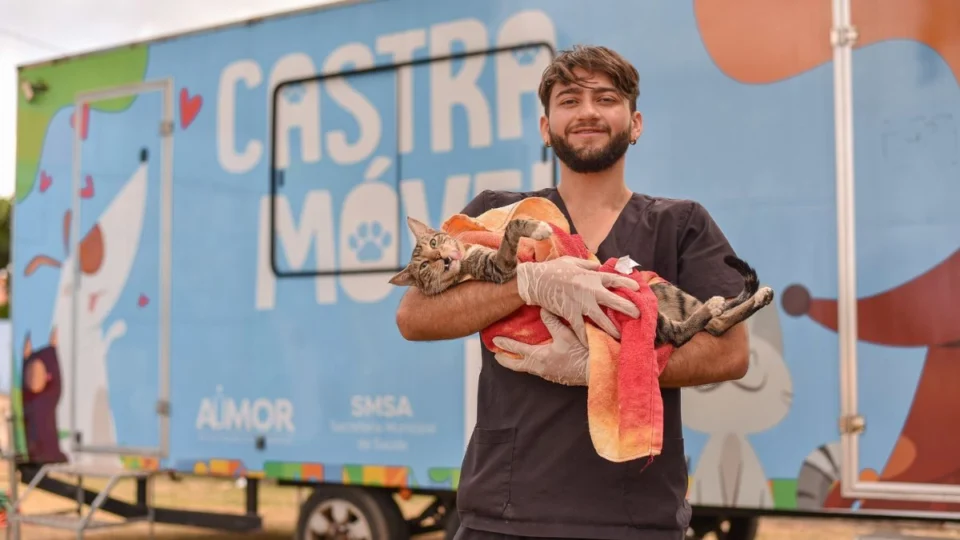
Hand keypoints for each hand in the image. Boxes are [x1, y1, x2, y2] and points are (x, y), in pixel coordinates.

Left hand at [493, 309, 588, 385]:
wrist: (596, 371)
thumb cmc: (581, 352)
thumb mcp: (566, 334)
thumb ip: (552, 321)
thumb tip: (541, 308)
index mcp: (539, 357)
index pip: (516, 350)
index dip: (505, 345)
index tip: (494, 341)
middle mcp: (540, 368)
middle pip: (517, 366)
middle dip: (505, 360)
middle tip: (496, 355)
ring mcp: (547, 374)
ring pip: (527, 369)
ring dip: (518, 363)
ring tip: (513, 358)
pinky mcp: (556, 377)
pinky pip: (537, 371)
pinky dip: (530, 365)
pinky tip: (534, 362)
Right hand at [516, 256, 639, 342]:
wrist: (535, 281)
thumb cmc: (553, 269)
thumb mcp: (573, 262)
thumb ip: (589, 266)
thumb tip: (600, 267)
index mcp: (592, 276)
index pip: (614, 279)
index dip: (627, 283)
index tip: (637, 289)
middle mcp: (590, 290)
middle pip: (614, 300)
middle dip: (628, 308)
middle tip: (638, 315)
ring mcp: (581, 304)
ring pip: (601, 318)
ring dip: (612, 328)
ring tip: (621, 336)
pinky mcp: (570, 313)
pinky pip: (581, 328)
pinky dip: (586, 337)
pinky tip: (592, 345)